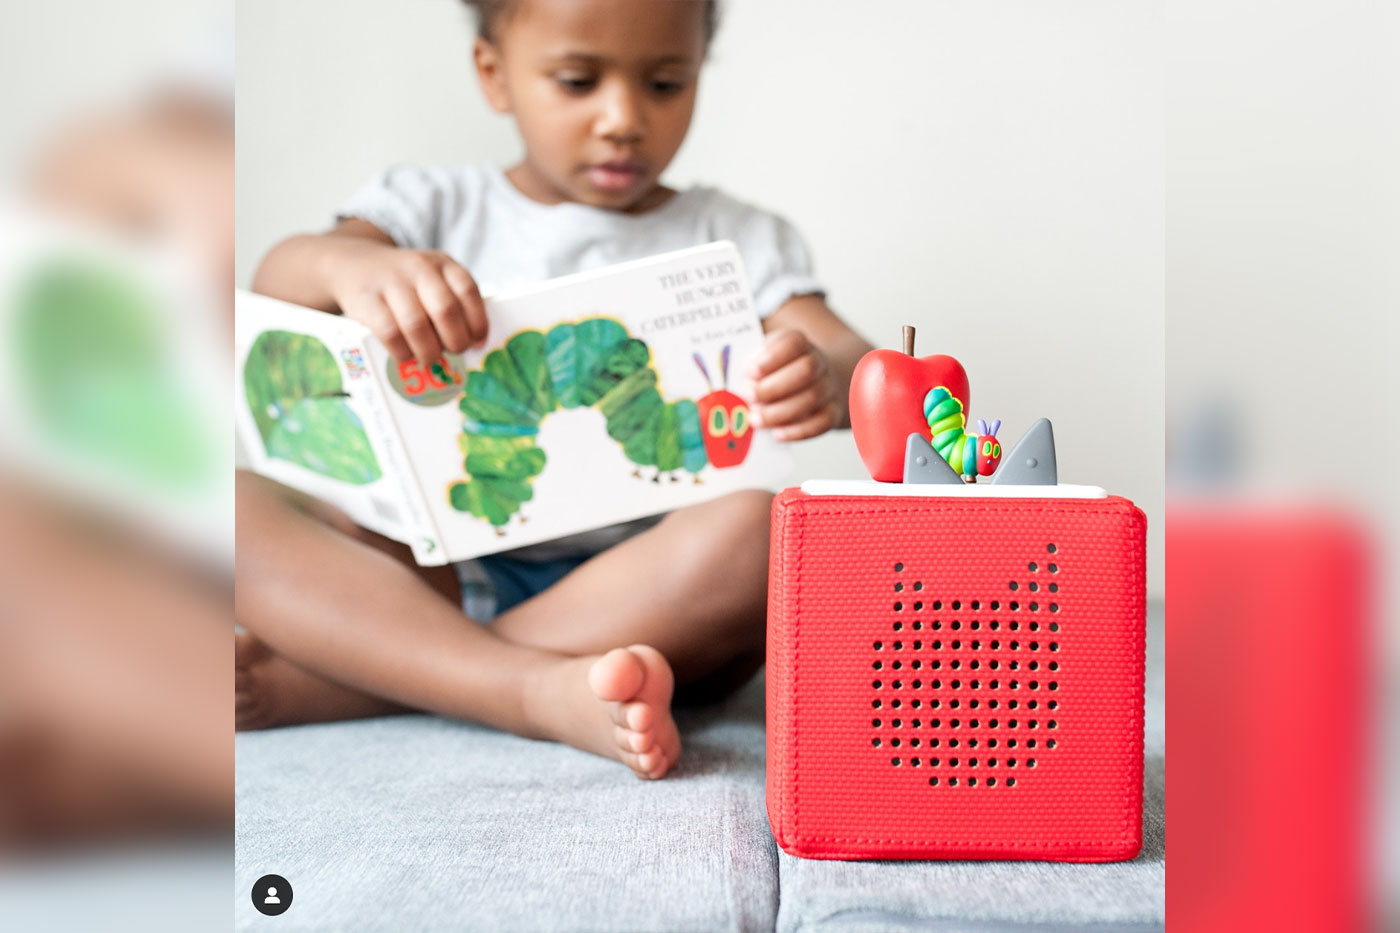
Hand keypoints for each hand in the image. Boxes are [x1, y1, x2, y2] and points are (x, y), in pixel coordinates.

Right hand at [328, 243, 487, 361]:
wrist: (355, 265)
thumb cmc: (405, 284)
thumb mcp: (433, 280)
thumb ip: (454, 304)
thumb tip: (474, 344)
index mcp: (443, 263)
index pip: (468, 291)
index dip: (477, 322)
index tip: (477, 342)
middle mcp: (419, 268)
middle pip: (445, 310)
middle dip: (455, 340)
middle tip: (453, 351)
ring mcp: (391, 282)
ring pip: (417, 325)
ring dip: (429, 350)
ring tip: (430, 357)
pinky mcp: (366, 299)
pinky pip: (389, 333)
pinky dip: (402, 352)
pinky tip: (406, 355)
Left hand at [748, 328, 841, 440]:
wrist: (817, 381)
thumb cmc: (779, 370)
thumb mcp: (765, 356)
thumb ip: (750, 363)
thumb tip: (725, 378)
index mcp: (799, 344)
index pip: (793, 343)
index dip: (772, 357)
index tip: (750, 372)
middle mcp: (818, 362)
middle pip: (806, 371)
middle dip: (774, 387)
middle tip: (749, 398)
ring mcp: (828, 388)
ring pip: (811, 398)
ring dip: (780, 412)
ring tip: (755, 420)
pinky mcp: (832, 412)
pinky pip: (822, 422)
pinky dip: (798, 431)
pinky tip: (777, 434)